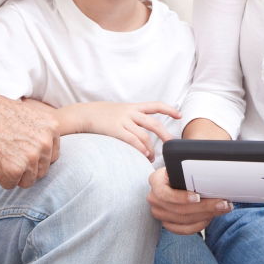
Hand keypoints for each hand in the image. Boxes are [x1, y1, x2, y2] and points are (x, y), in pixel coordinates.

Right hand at [0, 91, 60, 189]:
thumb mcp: (27, 114)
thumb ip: (40, 132)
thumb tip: (44, 151)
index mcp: (52, 127)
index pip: (51, 156)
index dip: (35, 158)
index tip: (20, 151)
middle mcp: (45, 142)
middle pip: (41, 171)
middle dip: (25, 168)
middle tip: (7, 154)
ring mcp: (31, 157)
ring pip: (28, 181)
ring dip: (13, 175)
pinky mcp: (14, 170)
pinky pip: (10, 185)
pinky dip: (0, 178)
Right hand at [62, 101, 179, 161]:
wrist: (84, 114)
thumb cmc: (102, 115)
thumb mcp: (119, 111)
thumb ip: (132, 117)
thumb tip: (144, 130)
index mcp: (133, 107)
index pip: (155, 105)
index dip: (169, 109)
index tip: (179, 115)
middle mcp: (130, 112)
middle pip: (153, 123)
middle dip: (165, 135)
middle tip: (171, 145)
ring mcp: (123, 121)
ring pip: (144, 135)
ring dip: (151, 148)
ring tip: (152, 157)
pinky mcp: (115, 130)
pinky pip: (132, 140)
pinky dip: (140, 149)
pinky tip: (144, 155)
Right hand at [147, 167, 233, 233]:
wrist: (173, 182)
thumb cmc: (178, 173)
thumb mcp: (179, 167)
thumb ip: (186, 169)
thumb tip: (204, 168)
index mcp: (155, 181)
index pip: (164, 193)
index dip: (181, 197)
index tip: (198, 197)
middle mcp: (154, 198)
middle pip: (178, 209)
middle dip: (204, 207)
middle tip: (222, 203)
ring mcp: (159, 213)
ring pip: (183, 220)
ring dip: (205, 215)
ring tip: (222, 209)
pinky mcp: (167, 223)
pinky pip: (183, 229)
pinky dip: (198, 225)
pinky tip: (209, 218)